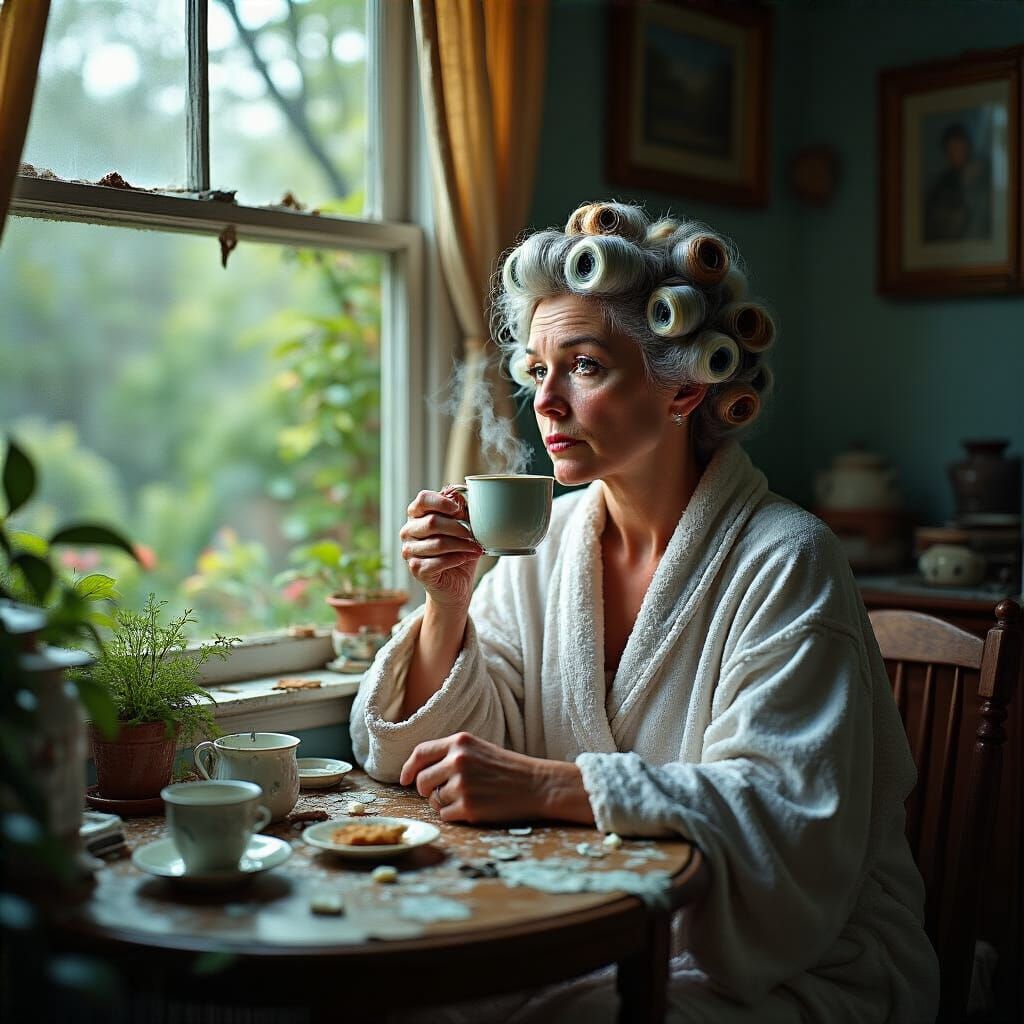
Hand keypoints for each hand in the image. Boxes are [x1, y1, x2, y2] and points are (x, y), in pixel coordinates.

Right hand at [399, 489, 482, 609]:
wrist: (455, 583)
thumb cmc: (458, 550)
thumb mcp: (464, 527)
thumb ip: (462, 510)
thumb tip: (462, 494)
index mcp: (416, 515)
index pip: (423, 499)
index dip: (442, 502)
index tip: (459, 509)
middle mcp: (408, 531)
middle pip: (432, 522)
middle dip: (458, 528)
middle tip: (473, 534)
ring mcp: (409, 551)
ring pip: (438, 543)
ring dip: (462, 545)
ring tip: (476, 547)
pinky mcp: (416, 569)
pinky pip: (438, 561)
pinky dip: (457, 558)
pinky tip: (467, 557)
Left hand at [399, 732, 593, 825]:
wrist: (536, 784)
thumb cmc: (507, 768)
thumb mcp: (478, 749)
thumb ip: (450, 754)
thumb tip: (418, 772)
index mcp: (459, 742)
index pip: (420, 753)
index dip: (408, 768)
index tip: (404, 779)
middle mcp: (457, 760)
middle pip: (422, 781)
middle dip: (427, 790)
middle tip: (444, 792)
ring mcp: (462, 784)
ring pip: (434, 800)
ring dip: (445, 803)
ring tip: (468, 797)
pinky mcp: (468, 806)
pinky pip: (445, 815)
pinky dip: (455, 815)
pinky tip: (473, 808)